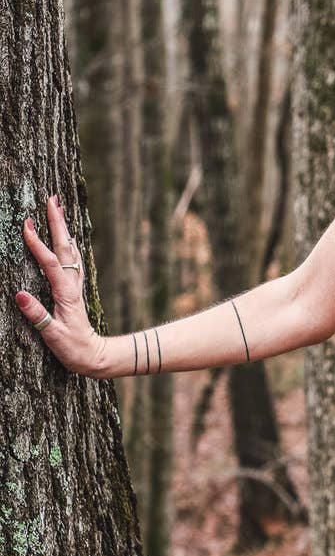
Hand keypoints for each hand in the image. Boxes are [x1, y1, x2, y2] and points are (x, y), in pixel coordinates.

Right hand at [12, 195, 104, 375]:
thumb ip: (37, 315)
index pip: (50, 263)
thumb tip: (18, 294)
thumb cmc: (73, 349)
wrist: (95, 357)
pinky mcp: (74, 289)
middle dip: (57, 223)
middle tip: (52, 198)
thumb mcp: (53, 336)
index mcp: (65, 293)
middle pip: (65, 248)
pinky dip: (69, 245)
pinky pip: (72, 260)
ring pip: (70, 251)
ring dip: (63, 229)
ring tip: (58, 208)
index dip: (37, 244)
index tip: (27, 224)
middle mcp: (72, 284)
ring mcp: (74, 285)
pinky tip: (69, 238)